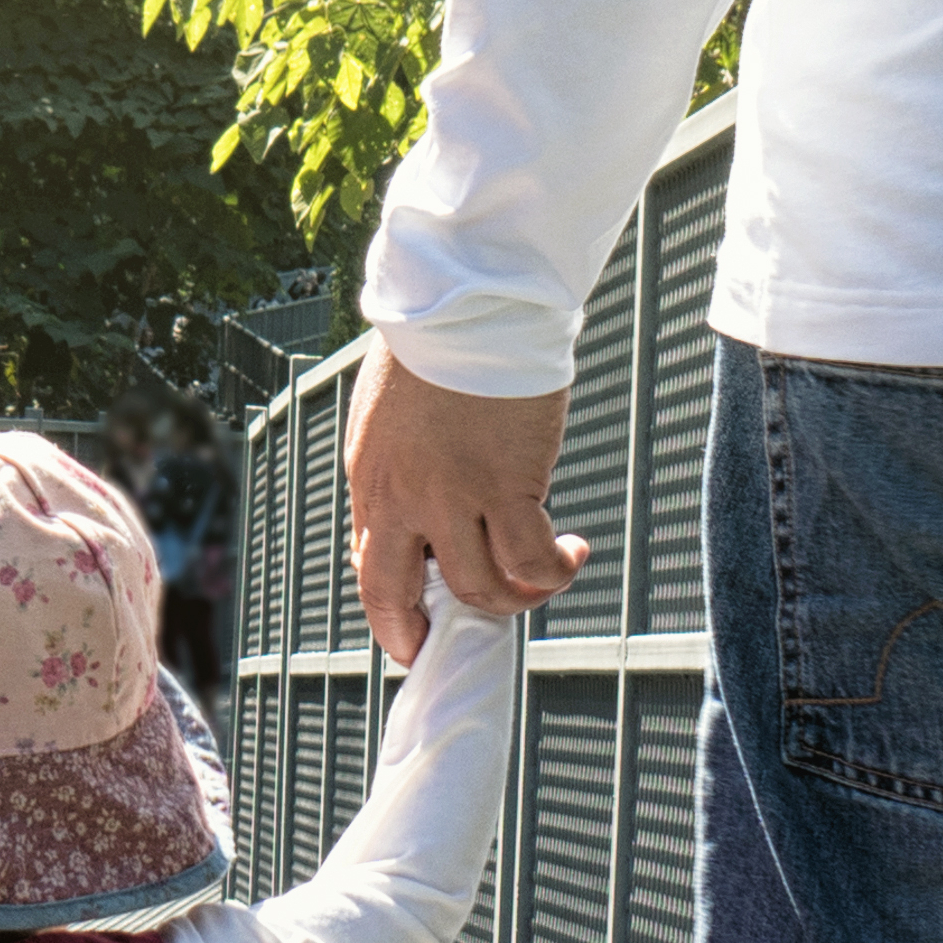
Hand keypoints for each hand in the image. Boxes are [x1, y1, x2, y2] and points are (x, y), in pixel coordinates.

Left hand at [346, 349, 588, 659]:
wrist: (470, 301)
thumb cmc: (436, 342)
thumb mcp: (388, 414)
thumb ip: (399, 469)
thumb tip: (424, 512)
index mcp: (370, 479)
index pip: (370, 567)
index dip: (392, 610)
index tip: (415, 631)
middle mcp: (401, 498)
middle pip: (400, 595)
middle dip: (423, 633)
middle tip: (460, 640)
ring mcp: (452, 497)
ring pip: (478, 587)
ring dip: (515, 598)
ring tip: (543, 577)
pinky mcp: (506, 486)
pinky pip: (529, 560)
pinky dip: (554, 571)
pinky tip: (572, 553)